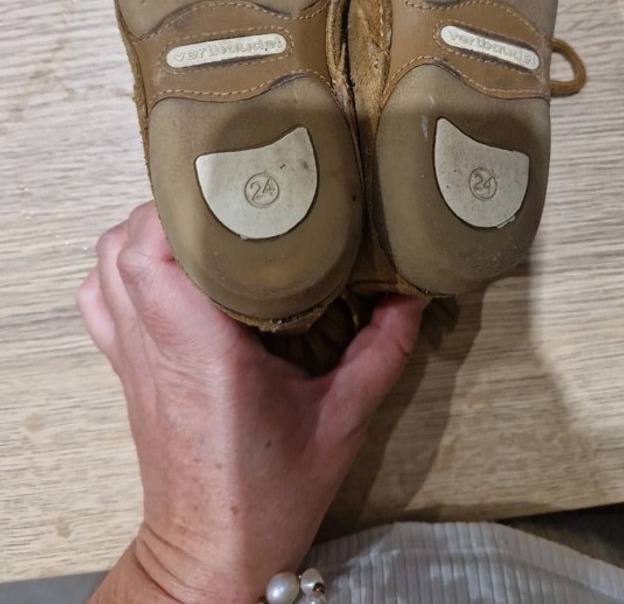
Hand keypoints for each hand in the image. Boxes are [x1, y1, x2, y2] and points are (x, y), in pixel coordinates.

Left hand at [77, 202, 423, 603]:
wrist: (212, 550)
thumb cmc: (271, 492)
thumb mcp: (345, 416)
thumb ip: (384, 348)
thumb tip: (412, 291)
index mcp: (204, 353)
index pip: (154, 256)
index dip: (180, 208)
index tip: (228, 185)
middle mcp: (156, 347)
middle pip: (124, 246)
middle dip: (169, 207)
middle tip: (225, 198)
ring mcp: (131, 357)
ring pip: (105, 265)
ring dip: (143, 231)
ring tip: (201, 225)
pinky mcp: (126, 368)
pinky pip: (99, 299)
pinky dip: (120, 268)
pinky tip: (166, 269)